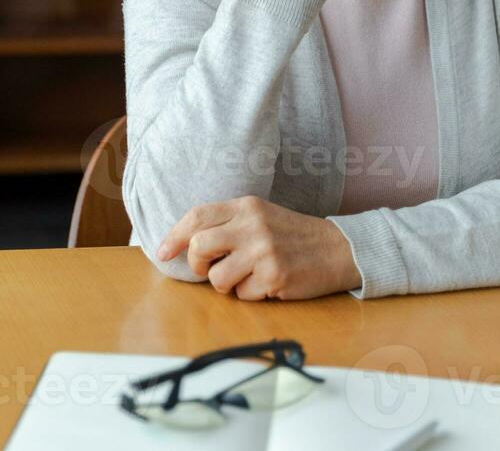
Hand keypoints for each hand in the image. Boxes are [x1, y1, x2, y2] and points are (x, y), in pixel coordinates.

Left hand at [156, 195, 361, 300]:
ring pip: (217, 278)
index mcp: (246, 206)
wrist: (337, 248)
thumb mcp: (260, 215)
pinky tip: (267, 283)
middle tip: (207, 269)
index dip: (173, 236)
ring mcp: (264, 252)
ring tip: (245, 277)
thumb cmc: (292, 235)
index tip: (162, 252)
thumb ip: (228, 224)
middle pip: (198, 247)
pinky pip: (242, 295)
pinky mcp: (275, 277)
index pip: (197, 216)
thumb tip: (186, 245)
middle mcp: (252, 225)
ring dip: (225, 284)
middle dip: (196, 265)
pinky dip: (250, 294)